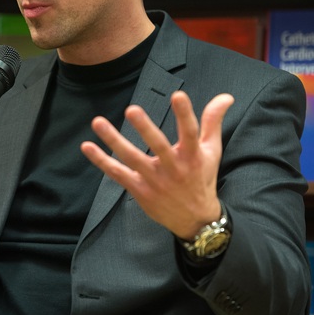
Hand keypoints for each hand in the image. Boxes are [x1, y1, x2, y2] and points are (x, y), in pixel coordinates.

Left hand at [80, 91, 233, 239]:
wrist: (195, 220)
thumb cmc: (202, 178)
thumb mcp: (211, 150)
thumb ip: (213, 121)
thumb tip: (226, 96)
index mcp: (193, 156)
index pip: (190, 132)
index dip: (185, 114)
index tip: (178, 94)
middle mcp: (174, 168)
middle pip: (158, 146)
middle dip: (145, 128)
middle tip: (132, 109)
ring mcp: (154, 181)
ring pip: (132, 159)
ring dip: (114, 140)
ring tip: (98, 122)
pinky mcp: (140, 190)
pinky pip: (117, 174)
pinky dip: (101, 161)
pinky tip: (87, 146)